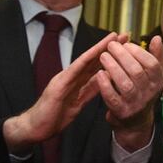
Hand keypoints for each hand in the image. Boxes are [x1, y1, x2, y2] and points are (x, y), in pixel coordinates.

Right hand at [2, 33, 122, 153]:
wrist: (36, 128)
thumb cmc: (56, 116)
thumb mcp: (79, 101)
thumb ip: (91, 90)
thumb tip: (105, 81)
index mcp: (78, 81)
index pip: (97, 65)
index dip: (112, 55)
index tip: (126, 46)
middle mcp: (71, 76)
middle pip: (94, 59)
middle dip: (109, 47)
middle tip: (124, 34)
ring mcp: (64, 79)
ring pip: (85, 61)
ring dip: (99, 48)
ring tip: (112, 38)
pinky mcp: (58, 86)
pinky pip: (73, 72)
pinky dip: (84, 62)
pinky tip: (94, 53)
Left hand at [96, 35, 162, 150]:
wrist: (135, 122)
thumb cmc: (143, 92)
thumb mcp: (154, 76)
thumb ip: (156, 57)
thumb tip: (156, 38)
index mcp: (158, 82)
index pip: (152, 64)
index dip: (138, 52)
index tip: (126, 44)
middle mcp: (149, 93)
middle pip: (137, 71)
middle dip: (122, 56)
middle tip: (111, 46)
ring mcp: (135, 104)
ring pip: (124, 83)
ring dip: (112, 67)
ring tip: (103, 56)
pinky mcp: (121, 112)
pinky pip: (112, 97)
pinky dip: (105, 84)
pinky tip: (99, 74)